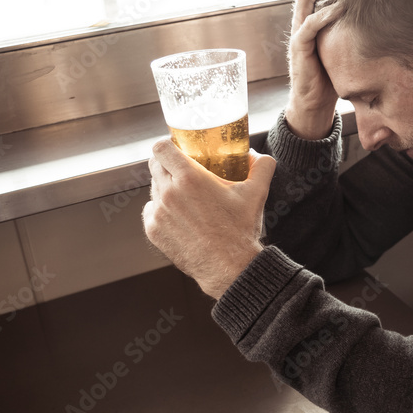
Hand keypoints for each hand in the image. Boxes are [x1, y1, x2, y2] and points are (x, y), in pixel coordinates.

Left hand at [143, 140, 276, 299]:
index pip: (161, 148)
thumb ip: (261, 167)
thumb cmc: (240, 230)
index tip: (176, 149)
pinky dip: (161, 209)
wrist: (228, 267)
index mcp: (189, 178)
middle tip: (183, 172)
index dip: (167, 145)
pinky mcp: (153, 230)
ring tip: (185, 197)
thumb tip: (257, 155)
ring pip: (154, 188)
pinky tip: (179, 215)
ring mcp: (159, 213)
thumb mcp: (256, 193)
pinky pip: (151, 210)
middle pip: (155, 166)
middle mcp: (169, 193)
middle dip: (168, 165)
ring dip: (165, 187)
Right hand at [286, 0, 345, 139]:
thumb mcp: (343, 49)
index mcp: (310, 21)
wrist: (313, 103)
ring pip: (305, 0)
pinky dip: (323, 15)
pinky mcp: (299, 48)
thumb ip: (351, 32)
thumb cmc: (330, 77)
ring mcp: (299, 35)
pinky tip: (338, 7)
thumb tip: (383, 20)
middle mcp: (302, 23)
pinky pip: (309, 26)